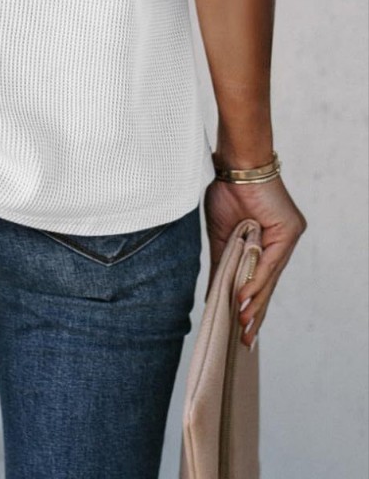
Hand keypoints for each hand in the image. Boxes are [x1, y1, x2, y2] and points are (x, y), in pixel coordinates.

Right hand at [202, 172, 307, 347]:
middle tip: (245, 340)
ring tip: (242, 325)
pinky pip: (270, 263)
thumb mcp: (220, 237)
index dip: (249, 306)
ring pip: (270, 278)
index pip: (259, 282)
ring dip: (254, 303)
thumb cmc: (226, 192)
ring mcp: (288, 238)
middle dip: (254, 314)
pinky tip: (244, 298)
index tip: (240, 331)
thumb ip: (221, 265)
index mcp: (264, 244)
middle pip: (267, 286)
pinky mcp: (290, 231)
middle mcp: (280, 243)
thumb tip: (214, 295)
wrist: (234, 163)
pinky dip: (256, 281)